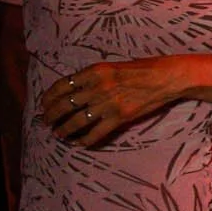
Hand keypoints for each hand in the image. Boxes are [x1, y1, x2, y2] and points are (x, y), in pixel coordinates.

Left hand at [40, 57, 190, 146]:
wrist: (167, 78)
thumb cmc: (143, 68)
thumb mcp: (113, 67)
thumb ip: (94, 77)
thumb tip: (76, 90)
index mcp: (93, 72)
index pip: (61, 86)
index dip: (48, 98)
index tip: (45, 105)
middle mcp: (96, 88)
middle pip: (64, 106)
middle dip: (51, 116)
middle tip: (47, 122)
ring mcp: (107, 104)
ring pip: (76, 122)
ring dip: (64, 130)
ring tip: (59, 134)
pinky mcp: (119, 118)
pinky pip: (96, 133)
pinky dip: (85, 141)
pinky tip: (80, 143)